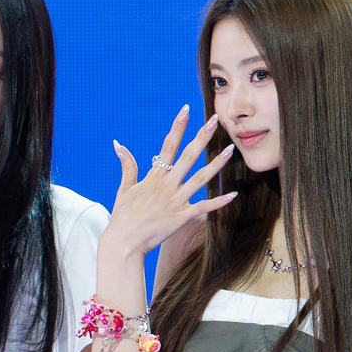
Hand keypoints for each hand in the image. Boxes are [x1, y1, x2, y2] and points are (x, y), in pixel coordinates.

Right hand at [104, 106, 239, 260]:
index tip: (186, 110)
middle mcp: (166, 185)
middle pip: (187, 156)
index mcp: (153, 176)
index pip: (168, 145)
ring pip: (200, 178)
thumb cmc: (124, 216)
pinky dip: (219, 202)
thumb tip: (117, 143)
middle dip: (202, 137)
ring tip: (231, 149)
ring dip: (217, 164)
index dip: (177, 127)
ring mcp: (174, 201)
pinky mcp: (180, 217)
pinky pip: (203, 208)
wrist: (123, 242)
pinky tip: (233, 194)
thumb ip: (127, 165)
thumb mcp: (125, 188)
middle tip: (215, 120)